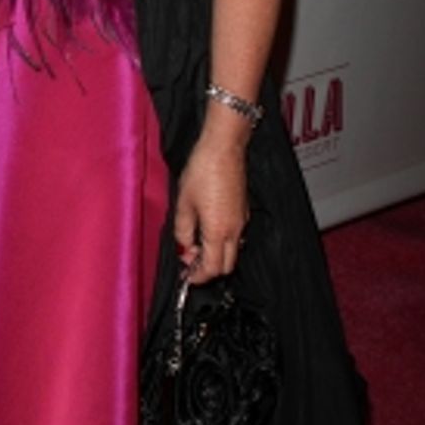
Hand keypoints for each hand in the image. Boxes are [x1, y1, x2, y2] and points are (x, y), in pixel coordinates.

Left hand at [173, 136, 248, 282]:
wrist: (224, 148)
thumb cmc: (203, 170)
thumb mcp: (183, 203)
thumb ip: (182, 231)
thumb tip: (183, 247)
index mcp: (219, 232)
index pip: (212, 269)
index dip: (197, 276)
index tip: (186, 275)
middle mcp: (235, 230)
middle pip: (226, 266)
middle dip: (207, 269)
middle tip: (189, 261)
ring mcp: (241, 221)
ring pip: (232, 252)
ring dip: (214, 255)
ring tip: (194, 244)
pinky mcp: (242, 211)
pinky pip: (235, 237)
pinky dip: (221, 242)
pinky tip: (206, 230)